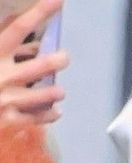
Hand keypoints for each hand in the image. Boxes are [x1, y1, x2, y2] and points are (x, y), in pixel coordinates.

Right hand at [0, 0, 66, 126]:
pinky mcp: (9, 121)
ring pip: (43, 95)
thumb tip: (28, 38)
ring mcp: (8, 100)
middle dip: (56, 61)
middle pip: (39, 66)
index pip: (19, 28)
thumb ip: (3, 42)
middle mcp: (3, 75)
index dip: (40, 12)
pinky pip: (37, 118)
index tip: (59, 0)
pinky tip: (56, 111)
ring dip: (55, 91)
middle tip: (64, 58)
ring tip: (60, 90)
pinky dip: (49, 114)